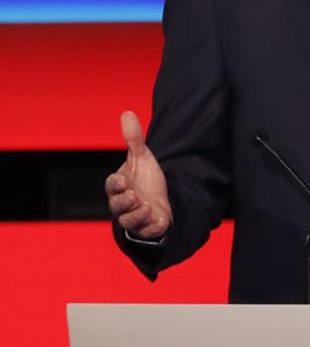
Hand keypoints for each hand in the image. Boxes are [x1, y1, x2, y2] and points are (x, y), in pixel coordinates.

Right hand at [105, 111, 172, 240]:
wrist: (158, 200)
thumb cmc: (144, 180)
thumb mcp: (142, 158)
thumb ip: (134, 140)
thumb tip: (127, 113)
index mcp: (119, 187)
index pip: (111, 185)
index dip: (115, 183)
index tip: (124, 180)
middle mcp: (122, 204)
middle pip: (117, 206)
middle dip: (124, 202)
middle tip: (135, 196)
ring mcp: (134, 218)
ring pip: (128, 222)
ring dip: (137, 216)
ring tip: (147, 207)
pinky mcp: (147, 229)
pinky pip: (147, 233)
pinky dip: (152, 228)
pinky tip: (161, 220)